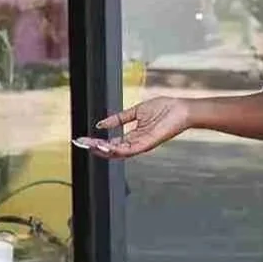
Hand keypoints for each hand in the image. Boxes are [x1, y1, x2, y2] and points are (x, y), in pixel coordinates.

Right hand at [77, 99, 193, 158]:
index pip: (111, 142)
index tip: (83, 139)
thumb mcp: (136, 111)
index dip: (96, 142)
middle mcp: (136, 143)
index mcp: (133, 136)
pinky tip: (105, 145)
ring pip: (118, 152)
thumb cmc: (165, 108)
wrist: (182, 109)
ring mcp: (142, 145)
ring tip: (89, 145)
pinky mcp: (148, 144)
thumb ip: (119, 118)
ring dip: (103, 150)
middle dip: (95, 148)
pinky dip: (116, 149)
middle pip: (112, 150)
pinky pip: (130, 149)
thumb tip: (101, 124)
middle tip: (80, 144)